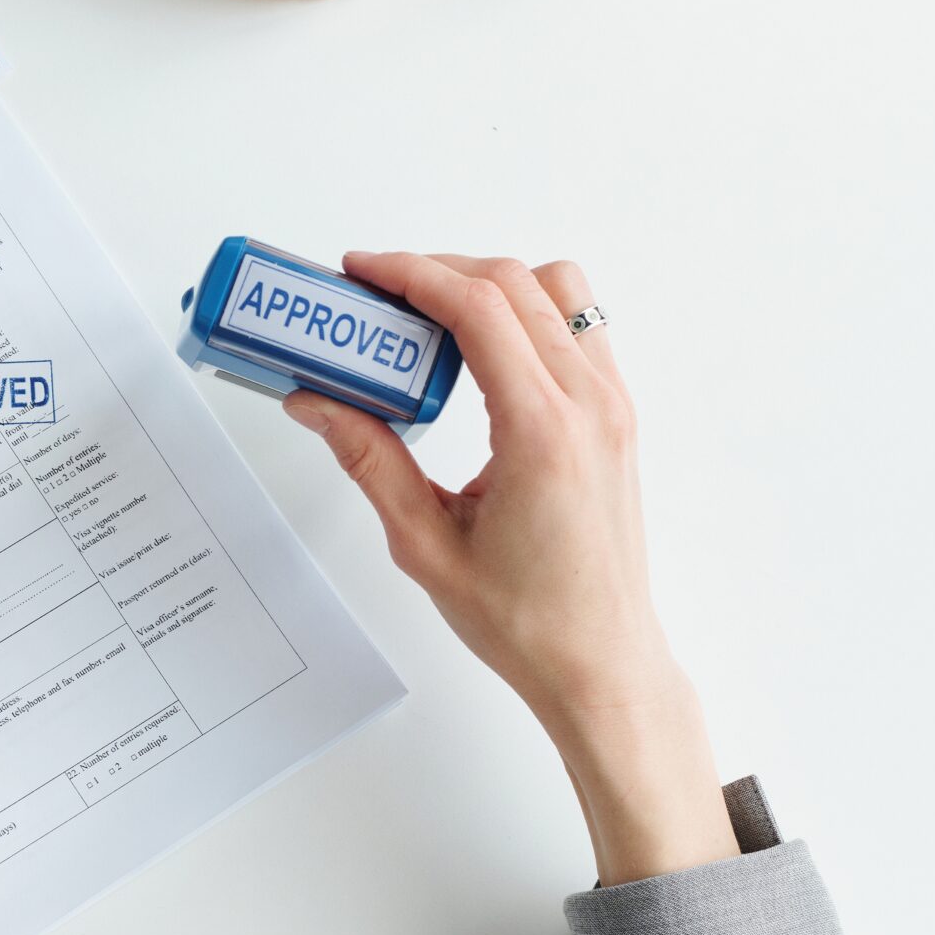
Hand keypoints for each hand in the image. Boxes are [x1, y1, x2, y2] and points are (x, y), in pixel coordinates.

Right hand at [282, 253, 736, 886]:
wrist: (601, 663)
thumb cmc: (527, 620)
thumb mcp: (422, 542)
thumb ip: (368, 458)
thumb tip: (317, 401)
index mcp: (542, 433)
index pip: (478, 307)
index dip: (410, 272)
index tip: (360, 271)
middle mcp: (589, 407)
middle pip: (514, 282)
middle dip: (436, 271)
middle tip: (376, 292)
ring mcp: (612, 407)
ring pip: (557, 290)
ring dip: (489, 283)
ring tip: (428, 316)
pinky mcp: (617, 418)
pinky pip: (578, 326)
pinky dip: (526, 312)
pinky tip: (478, 350)